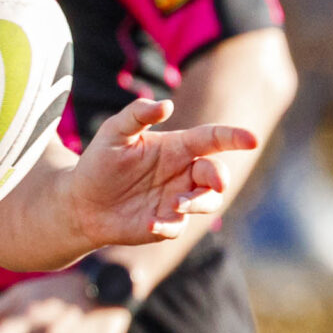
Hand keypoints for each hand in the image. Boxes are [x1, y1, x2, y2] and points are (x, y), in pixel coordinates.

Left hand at [62, 99, 256, 248]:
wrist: (81, 202)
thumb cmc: (99, 162)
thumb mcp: (114, 133)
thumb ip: (137, 115)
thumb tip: (166, 105)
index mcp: (177, 147)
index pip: (213, 138)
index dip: (234, 137)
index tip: (252, 139)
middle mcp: (183, 173)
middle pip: (217, 174)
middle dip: (219, 178)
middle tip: (213, 182)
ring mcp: (176, 199)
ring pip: (208, 202)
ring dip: (199, 202)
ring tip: (176, 205)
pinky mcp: (165, 223)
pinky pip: (177, 227)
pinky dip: (168, 225)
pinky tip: (149, 223)